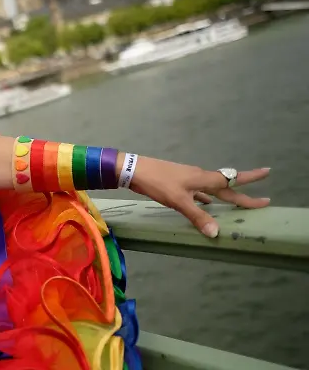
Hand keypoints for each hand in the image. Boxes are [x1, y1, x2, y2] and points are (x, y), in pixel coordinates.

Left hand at [128, 158, 270, 237]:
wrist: (133, 170)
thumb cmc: (157, 182)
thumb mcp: (178, 200)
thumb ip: (197, 216)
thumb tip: (216, 233)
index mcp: (203, 178)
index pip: (232, 179)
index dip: (251, 178)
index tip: (268, 172)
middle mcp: (199, 177)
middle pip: (226, 187)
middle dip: (243, 194)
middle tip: (262, 200)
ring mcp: (188, 179)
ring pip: (212, 189)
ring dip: (225, 197)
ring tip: (237, 204)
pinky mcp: (177, 183)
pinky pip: (198, 192)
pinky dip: (206, 198)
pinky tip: (206, 204)